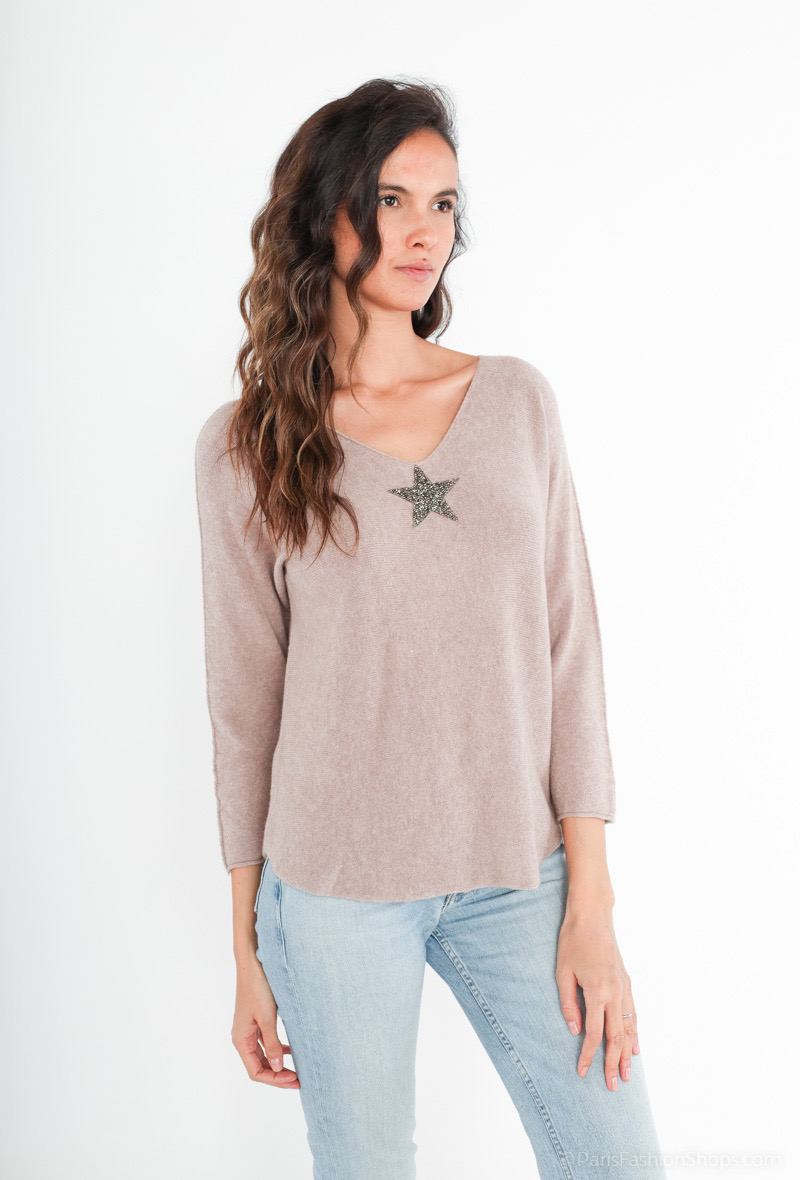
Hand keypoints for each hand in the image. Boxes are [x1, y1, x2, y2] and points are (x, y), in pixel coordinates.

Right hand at [231, 956, 300, 1088]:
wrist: (253, 964)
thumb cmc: (257, 989)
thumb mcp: (267, 1018)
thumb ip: (273, 1045)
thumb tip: (278, 1068)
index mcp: (241, 1040)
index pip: (255, 1072)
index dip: (274, 1080)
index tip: (293, 1079)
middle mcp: (242, 1038)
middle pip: (259, 1067)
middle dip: (278, 1075)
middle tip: (298, 1080)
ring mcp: (248, 1030)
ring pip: (263, 1057)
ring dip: (278, 1065)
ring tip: (296, 1071)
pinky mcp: (255, 1022)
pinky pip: (265, 1043)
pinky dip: (277, 1050)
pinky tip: (290, 1051)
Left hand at [555, 901, 639, 1090]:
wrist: (593, 915)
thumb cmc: (573, 941)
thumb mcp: (562, 972)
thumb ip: (568, 1003)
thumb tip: (575, 1030)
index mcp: (597, 992)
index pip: (594, 1034)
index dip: (589, 1056)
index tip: (583, 1072)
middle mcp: (615, 993)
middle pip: (616, 1037)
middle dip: (613, 1063)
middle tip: (612, 1085)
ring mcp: (624, 987)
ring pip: (629, 1028)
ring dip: (628, 1053)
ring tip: (627, 1074)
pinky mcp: (627, 981)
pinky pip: (634, 1013)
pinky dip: (635, 1032)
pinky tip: (635, 1046)